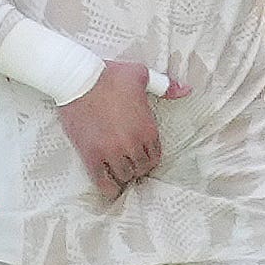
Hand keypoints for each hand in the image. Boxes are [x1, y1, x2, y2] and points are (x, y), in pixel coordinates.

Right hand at [58, 61, 182, 198]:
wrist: (78, 79)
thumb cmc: (110, 75)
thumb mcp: (142, 75)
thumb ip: (165, 86)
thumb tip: (186, 90)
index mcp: (147, 127)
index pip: (156, 156)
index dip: (149, 157)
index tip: (142, 156)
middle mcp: (132, 143)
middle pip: (141, 168)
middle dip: (137, 167)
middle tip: (130, 164)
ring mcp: (111, 151)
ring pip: (124, 176)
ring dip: (123, 175)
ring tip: (119, 172)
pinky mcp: (92, 155)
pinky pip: (103, 182)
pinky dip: (108, 189)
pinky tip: (110, 189)